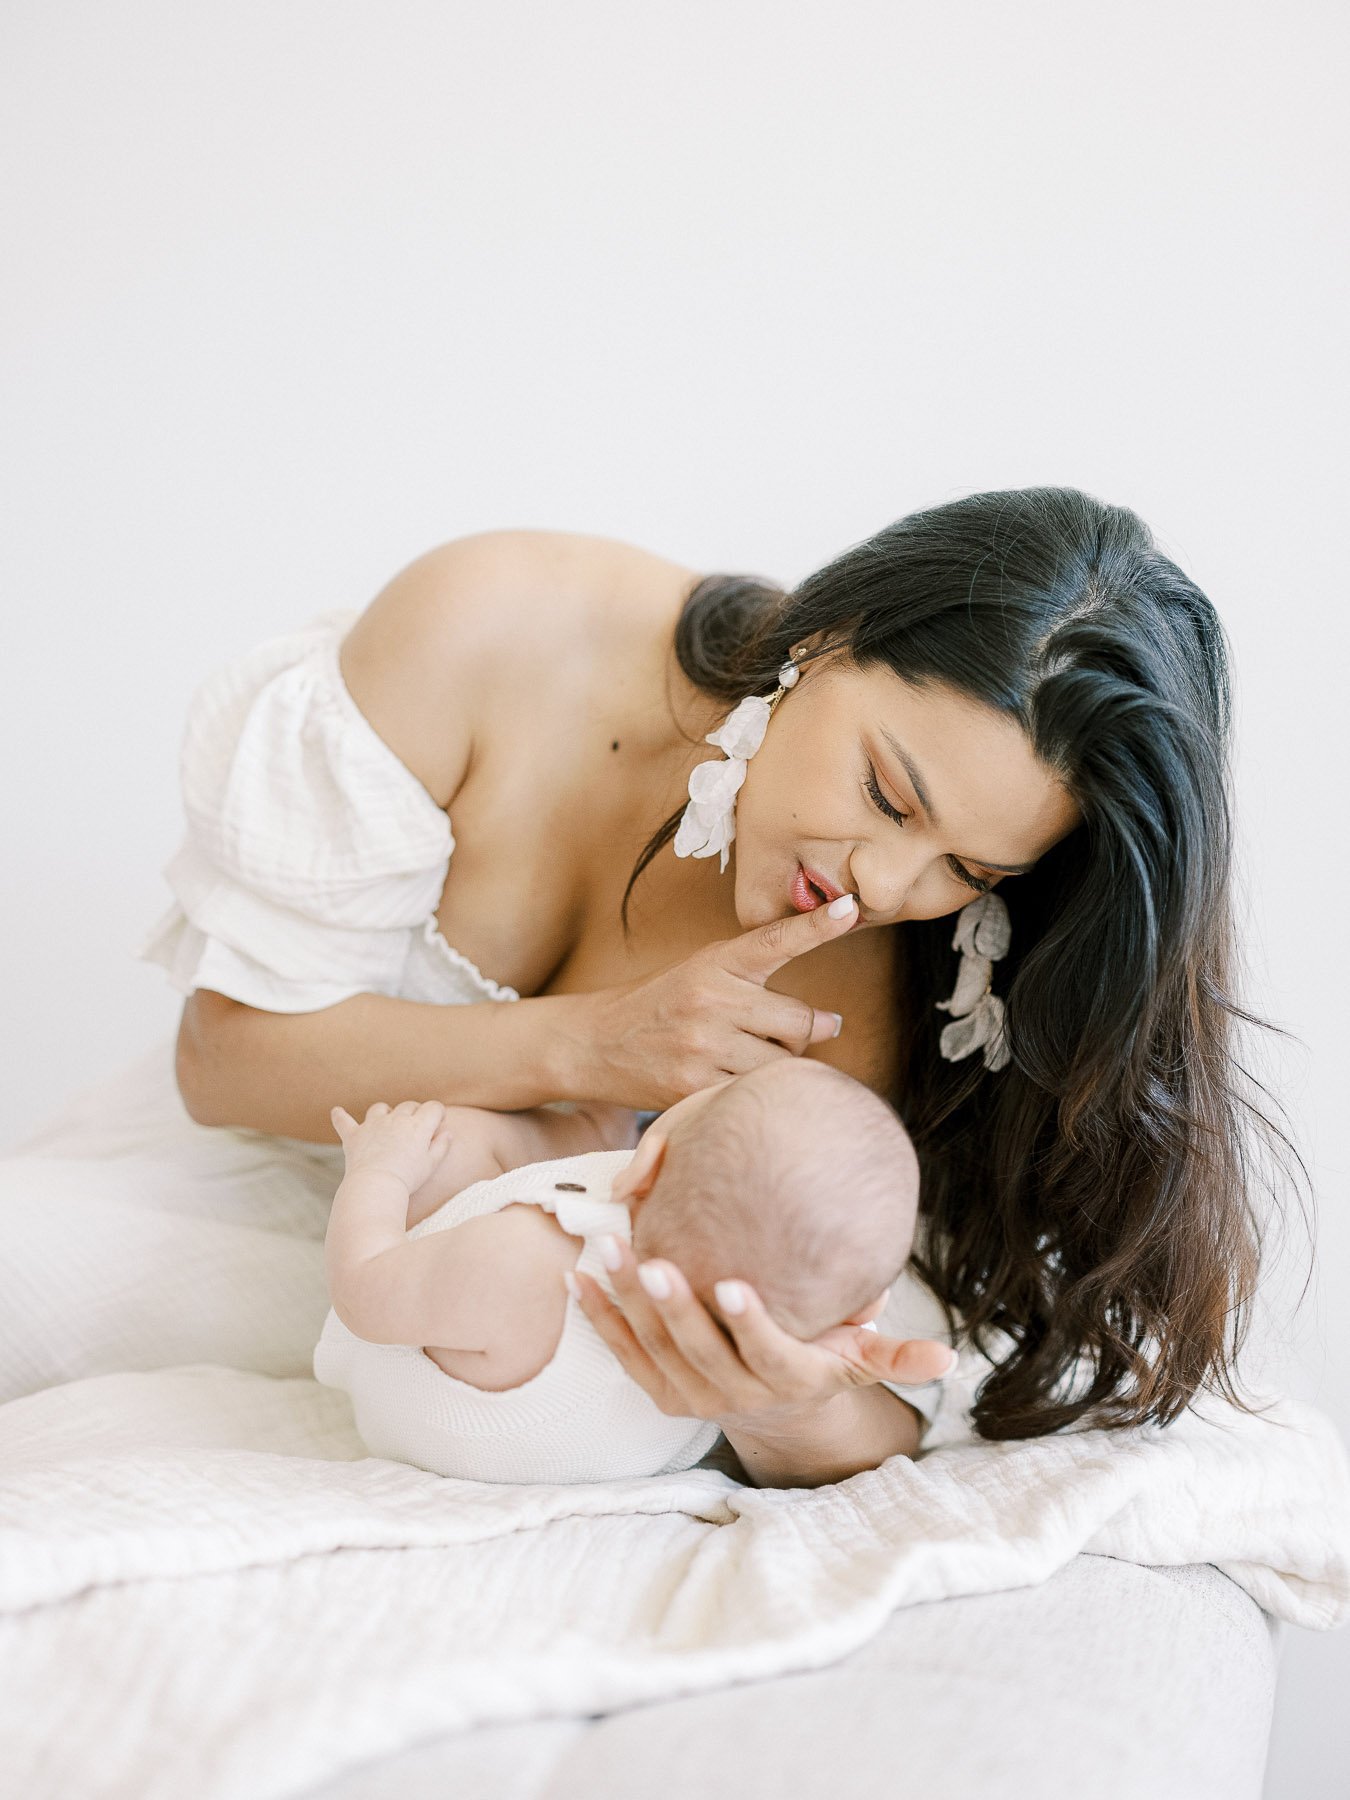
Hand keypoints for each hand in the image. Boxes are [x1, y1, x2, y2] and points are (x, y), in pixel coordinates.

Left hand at [330, 1099, 454, 1192]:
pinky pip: (344, 1121)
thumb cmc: (408, 1178)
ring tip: (388, 1122)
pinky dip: (340, 1117)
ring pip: (380, 1108)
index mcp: (418, 1125)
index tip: (438, 1124)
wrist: (376, 1185)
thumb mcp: (432, 1165)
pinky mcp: (354, 1136)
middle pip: (409, 1105)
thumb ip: (441, 1146)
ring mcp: (373, 1125)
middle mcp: (396, 1119)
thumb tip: (448, 1133)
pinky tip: (336, 1112)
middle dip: (415, 1112)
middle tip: (416, 1127)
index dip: (438, 1114)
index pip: (433, 1107)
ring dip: (386, 1112)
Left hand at [570, 1236, 957, 1432]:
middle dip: (671, 1305)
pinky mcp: (658, 1390)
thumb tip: (948, 1361)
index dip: (748, 1323)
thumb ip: (894, 1356)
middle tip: (650, 1257)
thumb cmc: (820, 1360)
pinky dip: (599, 1317)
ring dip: (626, 1301)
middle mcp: (734, 1396)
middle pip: (697, 1349)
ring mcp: (691, 1395)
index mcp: (785, 1380)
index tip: (731, 1283)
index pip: (766, 1353)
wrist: (773, 1408)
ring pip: (652, 1348)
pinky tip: (578, 1276)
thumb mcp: (858, 1360)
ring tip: (608, 1248)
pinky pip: (623, 1353)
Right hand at [571, 894, 861, 1109]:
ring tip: (751, 1057)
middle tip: (790, 1033)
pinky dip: (756, 1091)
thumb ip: (757, 983)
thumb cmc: (659, 1006)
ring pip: (784, 1063)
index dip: (816, 927)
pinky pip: (756, 1093)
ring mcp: (703, 1045)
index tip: (850, 909)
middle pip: (800, 1022)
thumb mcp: (700, 972)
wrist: (592, 1044)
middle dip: (805, 1032)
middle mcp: (712, 1000)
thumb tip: (831, 1023)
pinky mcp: (694, 1086)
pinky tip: (733, 1080)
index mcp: (715, 963)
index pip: (775, 941)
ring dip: (780, 1065)